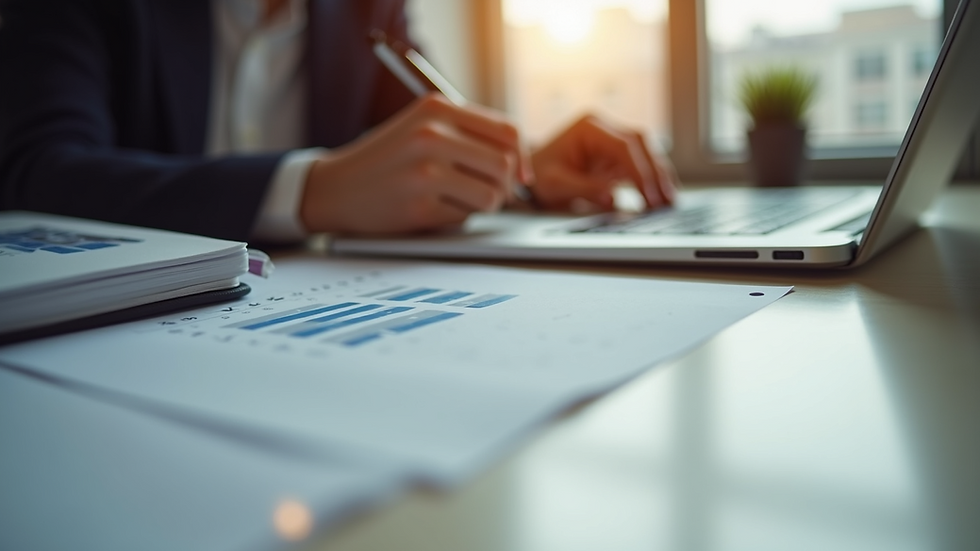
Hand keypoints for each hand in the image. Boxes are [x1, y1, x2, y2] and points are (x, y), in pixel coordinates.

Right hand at [300, 94, 531, 233]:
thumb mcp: (423, 127)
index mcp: (437, 108)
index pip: (507, 131)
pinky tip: (435, 209)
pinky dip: (458, 218)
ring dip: (484, 204)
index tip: (521, 176)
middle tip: (489, 193)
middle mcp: (432, 134)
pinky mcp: (418, 204)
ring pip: (492, 194)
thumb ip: (467, 134)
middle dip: (505, 186)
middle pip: (505, 164)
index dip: (522, 157)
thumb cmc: (388, 160)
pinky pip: (466, 217)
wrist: (336, 187)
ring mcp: (425, 170)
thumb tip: (521, 163)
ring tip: (461, 201)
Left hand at [528, 115, 676, 211]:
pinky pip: (642, 163)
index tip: (649, 194)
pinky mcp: (617, 154)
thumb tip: (612, 196)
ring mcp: (613, 140)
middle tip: (666, 200)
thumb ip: (583, 189)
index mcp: (589, 128)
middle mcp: (605, 128)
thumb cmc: (540, 175)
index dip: (640, 171)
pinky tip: (662, 196)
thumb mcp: (555, 184)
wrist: (533, 172)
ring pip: (647, 152)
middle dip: (656, 172)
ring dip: (659, 175)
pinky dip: (653, 179)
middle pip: (641, 144)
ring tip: (670, 201)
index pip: (623, 146)